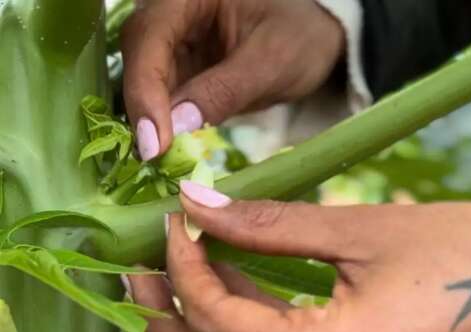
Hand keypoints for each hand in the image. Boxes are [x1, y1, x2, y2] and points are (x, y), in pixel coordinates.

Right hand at [121, 0, 344, 159]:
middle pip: (138, 59)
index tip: (155, 142)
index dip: (146, 91)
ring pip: (143, 81)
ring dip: (149, 121)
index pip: (150, 38)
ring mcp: (174, 42)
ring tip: (160, 161)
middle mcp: (172, 14)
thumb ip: (224, 91)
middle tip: (155, 158)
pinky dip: (164, 124)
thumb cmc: (300, 36)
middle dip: (143, 109)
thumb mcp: (271, 62)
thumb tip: (177, 126)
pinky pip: (162, 97)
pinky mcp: (181, 68)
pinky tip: (169, 150)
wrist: (315, 36)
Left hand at [128, 186, 470, 331]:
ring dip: (203, 331)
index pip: (219, 321)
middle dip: (167, 317)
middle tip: (143, 263)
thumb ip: (270, 223)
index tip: (173, 220)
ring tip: (181, 272)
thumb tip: (202, 205)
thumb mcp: (361, 228)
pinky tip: (238, 294)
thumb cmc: (467, 248)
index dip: (184, 267)